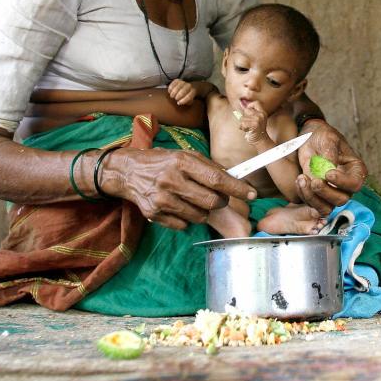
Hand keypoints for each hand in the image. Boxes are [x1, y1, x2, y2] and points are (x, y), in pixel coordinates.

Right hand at [106, 147, 255, 229]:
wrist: (128, 172)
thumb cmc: (163, 162)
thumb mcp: (185, 156)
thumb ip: (209, 168)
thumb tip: (236, 180)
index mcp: (182, 162)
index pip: (216, 178)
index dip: (237, 188)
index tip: (252, 193)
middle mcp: (171, 180)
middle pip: (212, 202)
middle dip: (220, 202)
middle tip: (217, 197)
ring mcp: (162, 199)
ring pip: (200, 216)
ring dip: (203, 210)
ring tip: (192, 198)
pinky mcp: (154, 214)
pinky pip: (184, 224)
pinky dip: (186, 218)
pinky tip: (177, 205)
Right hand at [168, 79, 196, 105]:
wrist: (188, 87)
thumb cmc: (187, 96)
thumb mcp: (189, 100)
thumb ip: (187, 102)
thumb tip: (180, 103)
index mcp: (193, 91)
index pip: (189, 96)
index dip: (183, 100)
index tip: (178, 103)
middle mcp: (189, 85)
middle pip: (183, 91)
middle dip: (178, 96)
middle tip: (175, 99)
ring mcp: (183, 82)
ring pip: (177, 87)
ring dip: (173, 92)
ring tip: (172, 96)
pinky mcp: (177, 80)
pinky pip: (173, 83)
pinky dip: (170, 88)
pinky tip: (169, 92)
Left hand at [238, 105, 270, 146]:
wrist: (260, 141)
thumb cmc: (256, 131)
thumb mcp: (254, 120)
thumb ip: (249, 113)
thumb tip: (241, 103)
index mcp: (262, 112)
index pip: (256, 103)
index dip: (250, 105)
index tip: (247, 113)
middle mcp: (261, 114)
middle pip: (246, 110)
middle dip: (244, 118)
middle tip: (248, 125)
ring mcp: (259, 119)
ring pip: (242, 118)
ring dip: (243, 125)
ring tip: (248, 129)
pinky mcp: (255, 125)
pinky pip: (243, 124)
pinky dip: (243, 128)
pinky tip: (247, 131)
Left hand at [294, 119, 366, 215]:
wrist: (306, 137)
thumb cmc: (321, 135)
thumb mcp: (327, 137)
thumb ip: (329, 153)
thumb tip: (329, 169)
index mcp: (355, 169)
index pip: (355, 183)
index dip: (342, 182)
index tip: (328, 173)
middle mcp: (345, 185)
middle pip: (341, 199)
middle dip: (326, 192)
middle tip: (314, 180)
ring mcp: (332, 193)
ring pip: (327, 207)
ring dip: (312, 197)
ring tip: (302, 179)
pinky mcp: (318, 196)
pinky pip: (313, 205)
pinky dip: (304, 196)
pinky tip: (299, 181)